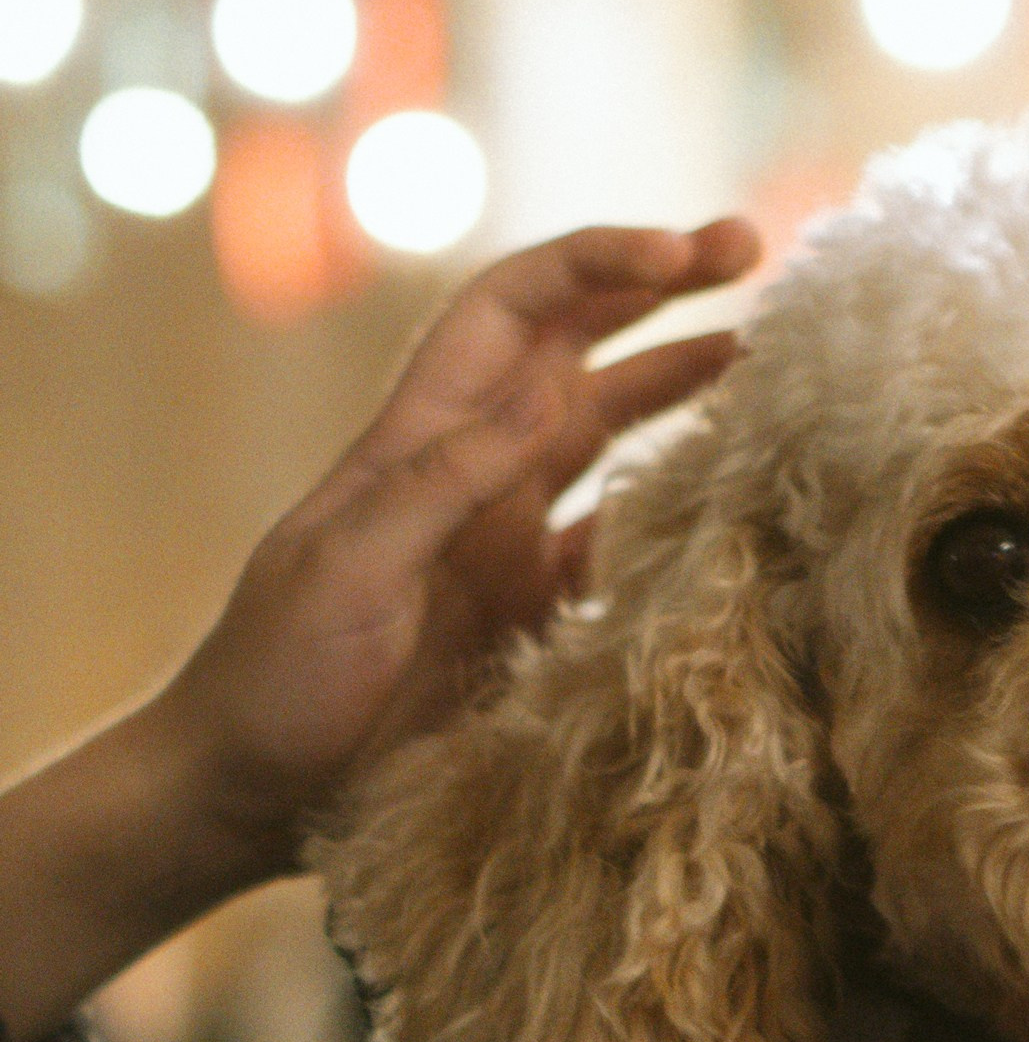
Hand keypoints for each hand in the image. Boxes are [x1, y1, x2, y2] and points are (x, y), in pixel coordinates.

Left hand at [0, 219, 758, 1041]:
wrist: (247, 791)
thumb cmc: (275, 676)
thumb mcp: (349, 569)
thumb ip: (443, 482)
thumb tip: (546, 387)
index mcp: (421, 439)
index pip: (515, 308)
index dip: (599, 263)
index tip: (685, 252)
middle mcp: (473, 473)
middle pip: (578, 348)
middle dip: (660, 291)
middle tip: (756, 250)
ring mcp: (504, 542)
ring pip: (608, 432)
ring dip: (680, 385)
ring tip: (767, 355)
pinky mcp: (529, 616)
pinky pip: (616, 542)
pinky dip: (671, 512)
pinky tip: (729, 499)